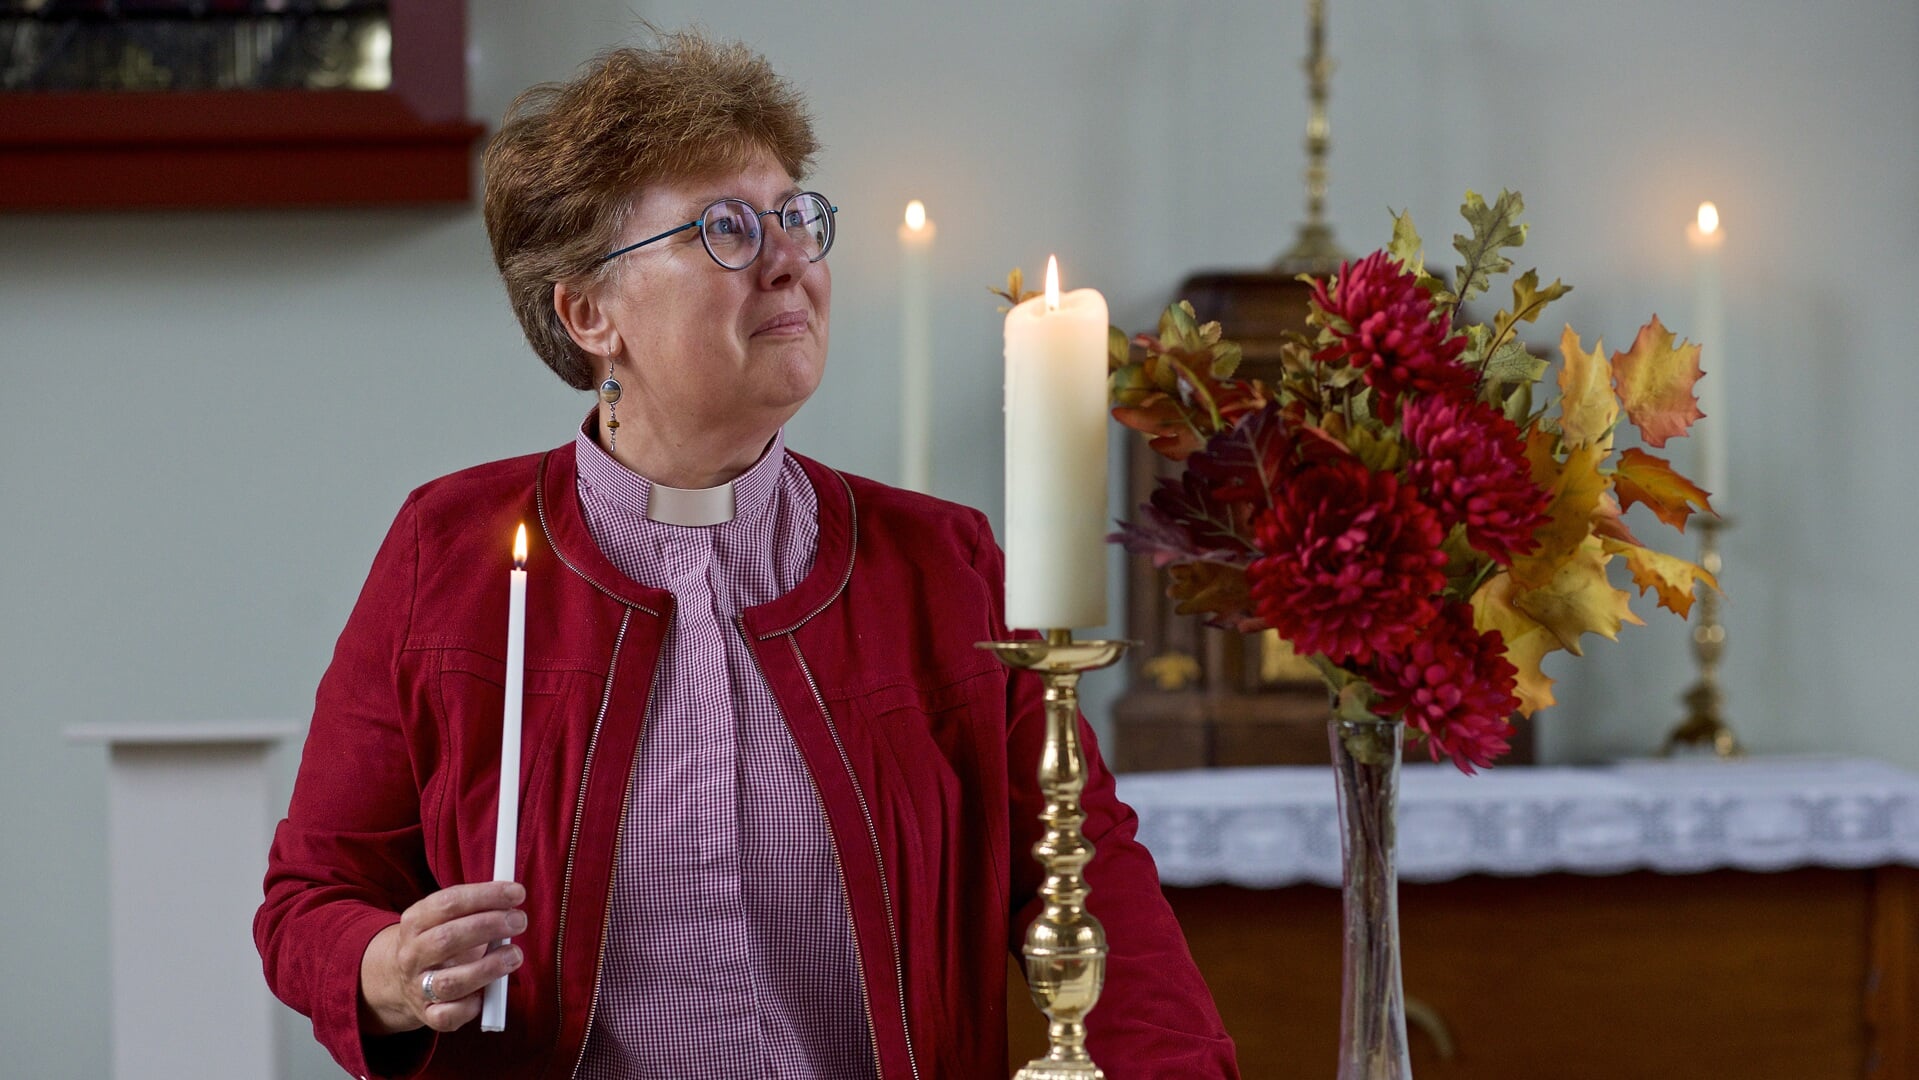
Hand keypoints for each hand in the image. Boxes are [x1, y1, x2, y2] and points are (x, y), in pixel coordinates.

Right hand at [359, 881, 526, 1035]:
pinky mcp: (427, 1014)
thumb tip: (513, 897)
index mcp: (415, 922)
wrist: (400, 979)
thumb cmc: (440, 941)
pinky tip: (488, 994)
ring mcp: (417, 987)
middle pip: (447, 939)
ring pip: (450, 982)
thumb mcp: (447, 917)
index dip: (485, 895)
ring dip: (488, 968)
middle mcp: (412, 954)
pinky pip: (449, 1016)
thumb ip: (476, 907)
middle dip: (489, 926)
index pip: (448, 903)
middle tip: (519, 921)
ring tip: (515, 955)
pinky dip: (471, 1006)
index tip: (517, 893)